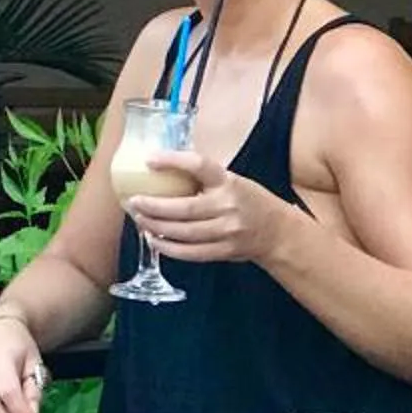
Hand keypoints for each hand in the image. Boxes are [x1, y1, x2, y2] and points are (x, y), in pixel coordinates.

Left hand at [124, 151, 291, 266]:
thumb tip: (161, 169)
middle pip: (184, 208)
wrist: (277, 231)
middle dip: (153, 206)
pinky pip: (190, 253)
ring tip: (139, 220)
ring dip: (156, 227)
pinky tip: (154, 239)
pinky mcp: (224, 251)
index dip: (173, 161)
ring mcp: (227, 231)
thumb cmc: (247, 200)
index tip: (149, 160)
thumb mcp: (231, 180)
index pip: (199, 165)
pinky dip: (168, 248)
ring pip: (183, 232)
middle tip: (134, 202)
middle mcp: (228, 206)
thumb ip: (203, 179)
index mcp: (228, 181)